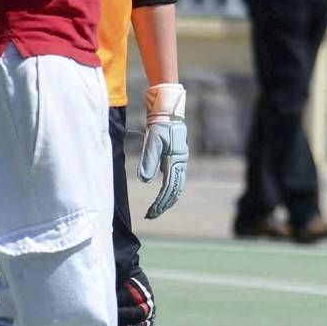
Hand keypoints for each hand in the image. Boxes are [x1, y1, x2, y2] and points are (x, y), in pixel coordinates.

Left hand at [137, 83, 188, 218]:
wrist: (167, 110)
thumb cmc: (160, 125)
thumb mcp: (152, 141)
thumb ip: (149, 161)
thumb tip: (146, 181)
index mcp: (177, 161)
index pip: (169, 188)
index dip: (160, 202)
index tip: (151, 212)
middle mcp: (180, 163)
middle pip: (175, 190)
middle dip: (164, 204)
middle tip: (151, 215)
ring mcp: (179, 161)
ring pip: (176, 186)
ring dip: (167, 199)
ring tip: (156, 209)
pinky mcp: (175, 158)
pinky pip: (174, 178)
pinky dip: (168, 189)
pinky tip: (162, 194)